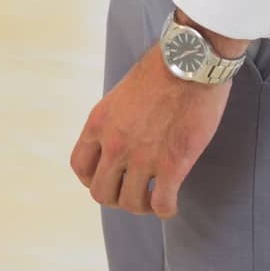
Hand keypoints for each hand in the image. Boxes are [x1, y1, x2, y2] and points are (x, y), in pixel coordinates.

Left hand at [70, 44, 231, 219]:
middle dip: (116, 196)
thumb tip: (121, 140)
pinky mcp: (172, 165)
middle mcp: (114, 143)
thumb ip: (116, 121)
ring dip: (142, 205)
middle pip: (100, 192)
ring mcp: (142, 156)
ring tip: (154, 197)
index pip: (79, 166)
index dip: (92, 178)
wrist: (189, 61)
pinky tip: (172, 201)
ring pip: (129, 204)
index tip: (109, 178)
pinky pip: (161, 205)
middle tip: (134, 190)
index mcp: (99, 122)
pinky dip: (166, 209)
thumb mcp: (121, 94)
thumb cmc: (161, 70)